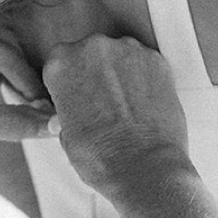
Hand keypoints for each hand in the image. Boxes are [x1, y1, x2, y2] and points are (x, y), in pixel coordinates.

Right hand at [42, 35, 190, 197]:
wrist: (145, 169)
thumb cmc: (102, 157)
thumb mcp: (64, 132)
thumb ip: (67, 106)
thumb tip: (75, 105)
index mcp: (61, 63)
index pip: (60, 64)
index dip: (69, 84)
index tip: (78, 97)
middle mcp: (93, 48)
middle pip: (90, 55)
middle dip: (95, 75)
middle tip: (102, 105)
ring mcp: (128, 50)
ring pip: (119, 56)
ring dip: (120, 75)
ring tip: (124, 108)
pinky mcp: (156, 59)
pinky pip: (145, 64)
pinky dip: (145, 79)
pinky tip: (142, 105)